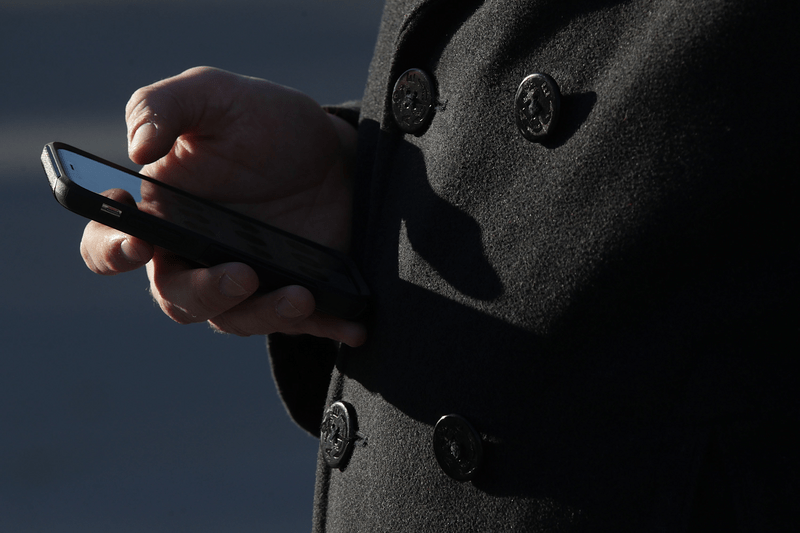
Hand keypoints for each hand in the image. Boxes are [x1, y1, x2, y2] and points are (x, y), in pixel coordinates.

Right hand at [80, 67, 365, 346]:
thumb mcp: (213, 95)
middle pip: (178, 297)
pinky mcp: (291, 292)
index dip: (111, 250)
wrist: (334, 151)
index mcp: (162, 213)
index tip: (138, 242)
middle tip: (242, 274)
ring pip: (237, 318)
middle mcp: (195, 256)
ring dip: (265, 312)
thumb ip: (162, 105)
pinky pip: (302, 323)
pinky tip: (352, 326)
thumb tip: (137, 148)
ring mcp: (246, 280)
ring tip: (301, 295)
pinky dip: (325, 326)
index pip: (110, 245)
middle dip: (205, 294)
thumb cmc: (264, 123)